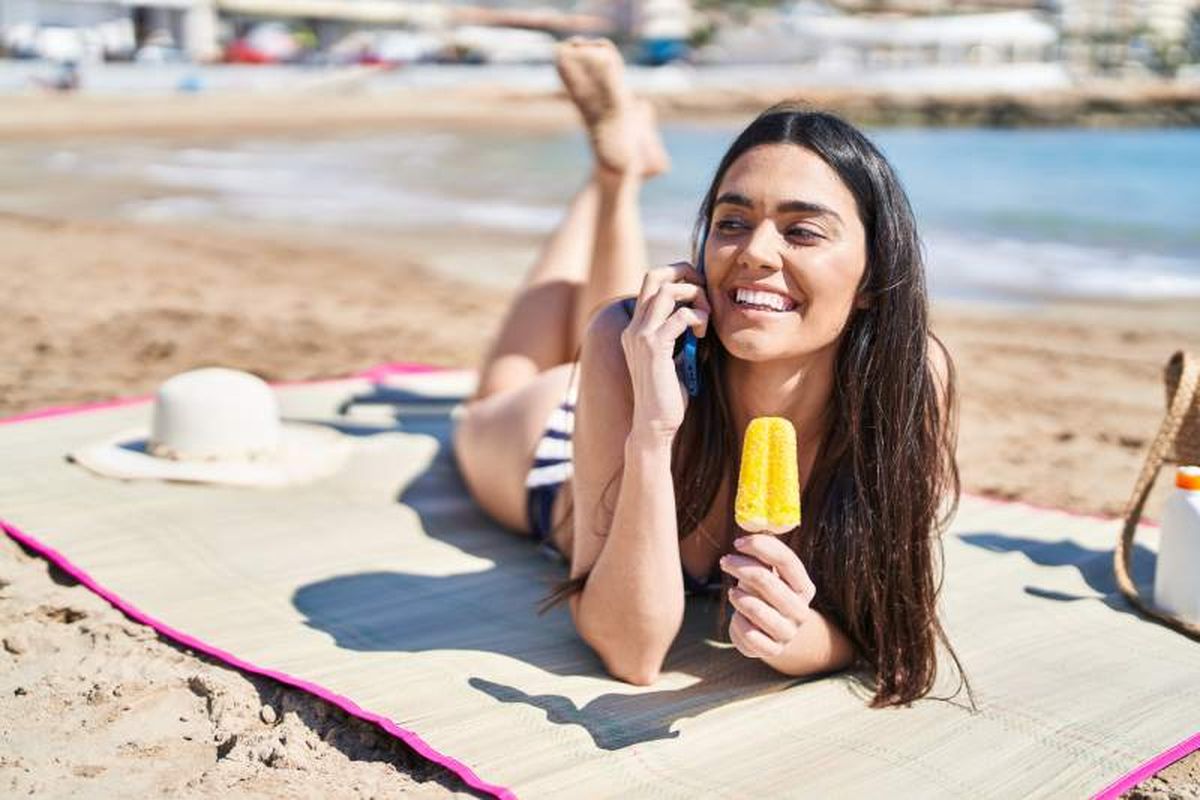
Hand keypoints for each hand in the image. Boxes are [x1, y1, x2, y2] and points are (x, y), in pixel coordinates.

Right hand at [620, 262, 709, 441]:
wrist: (655, 424)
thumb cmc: (669, 395)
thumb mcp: (676, 358)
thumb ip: (682, 335)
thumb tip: (703, 315)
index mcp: (636, 328)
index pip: (652, 282)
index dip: (678, 276)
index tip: (700, 290)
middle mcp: (633, 327)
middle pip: (655, 274)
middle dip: (684, 272)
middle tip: (705, 288)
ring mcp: (640, 335)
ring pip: (667, 290)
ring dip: (694, 295)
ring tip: (707, 316)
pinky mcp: (653, 347)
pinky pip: (680, 316)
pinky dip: (698, 317)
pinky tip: (704, 333)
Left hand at [718, 534, 816, 658]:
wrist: (773, 635)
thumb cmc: (767, 596)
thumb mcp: (769, 575)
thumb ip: (762, 555)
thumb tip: (748, 528)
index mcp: (804, 586)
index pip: (786, 560)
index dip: (760, 547)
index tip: (737, 542)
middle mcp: (801, 610)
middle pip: (766, 581)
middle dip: (740, 567)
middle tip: (725, 560)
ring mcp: (788, 632)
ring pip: (756, 609)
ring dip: (738, 596)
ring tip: (733, 592)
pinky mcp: (773, 650)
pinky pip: (749, 634)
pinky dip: (738, 623)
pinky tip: (738, 618)